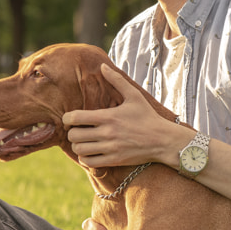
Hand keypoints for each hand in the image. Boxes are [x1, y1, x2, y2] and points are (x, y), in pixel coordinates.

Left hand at [63, 64, 186, 167]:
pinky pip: (89, 163)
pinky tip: (90, 153)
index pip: (75, 118)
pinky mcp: (114, 160)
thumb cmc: (148, 116)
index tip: (70, 119)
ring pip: (79, 150)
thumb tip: (102, 66)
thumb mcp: (134, 96)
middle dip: (71, 133)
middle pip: (74, 136)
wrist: (163, 140)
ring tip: (83, 142)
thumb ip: (116, 80)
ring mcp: (110, 148)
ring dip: (77, 146)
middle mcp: (107, 133)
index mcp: (108, 116)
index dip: (67, 118)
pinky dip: (85, 158)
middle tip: (77, 131)